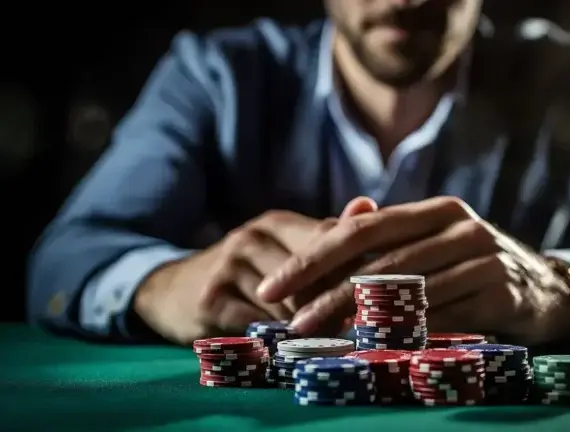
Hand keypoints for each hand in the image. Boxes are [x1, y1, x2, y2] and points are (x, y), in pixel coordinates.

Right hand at [133, 199, 375, 344]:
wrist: (171, 291)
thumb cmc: (242, 273)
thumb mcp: (280, 248)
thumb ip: (325, 235)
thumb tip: (369, 204)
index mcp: (276, 222)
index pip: (330, 239)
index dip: (357, 269)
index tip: (381, 295)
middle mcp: (251, 236)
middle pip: (312, 273)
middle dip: (338, 302)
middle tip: (364, 328)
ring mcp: (228, 266)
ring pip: (288, 303)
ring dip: (312, 327)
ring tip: (336, 343)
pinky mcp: (210, 299)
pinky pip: (258, 325)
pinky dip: (280, 342)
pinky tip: (293, 351)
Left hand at [257, 196, 569, 344]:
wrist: (549, 288)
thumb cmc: (476, 265)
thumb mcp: (436, 244)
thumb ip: (389, 238)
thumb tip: (332, 229)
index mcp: (436, 210)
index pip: (363, 229)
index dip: (314, 256)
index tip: (273, 285)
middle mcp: (460, 227)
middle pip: (380, 261)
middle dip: (327, 294)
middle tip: (290, 323)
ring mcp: (483, 258)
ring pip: (408, 292)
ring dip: (360, 320)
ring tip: (322, 341)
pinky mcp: (501, 292)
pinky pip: (443, 319)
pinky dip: (405, 336)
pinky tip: (375, 349)